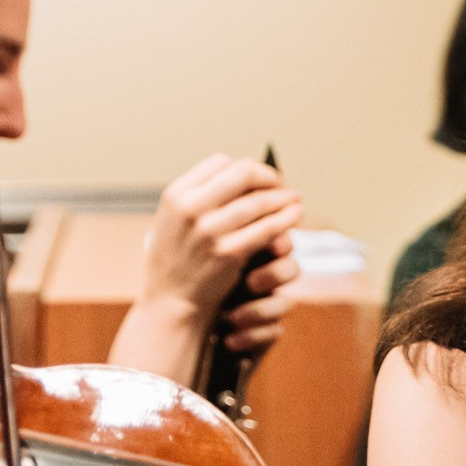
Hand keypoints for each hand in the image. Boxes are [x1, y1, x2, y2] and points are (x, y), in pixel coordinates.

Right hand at [140, 153, 303, 350]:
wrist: (169, 303)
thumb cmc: (175, 260)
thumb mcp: (173, 219)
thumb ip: (200, 196)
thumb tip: (244, 174)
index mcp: (176, 195)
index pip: (220, 162)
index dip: (246, 167)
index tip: (260, 177)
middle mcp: (190, 209)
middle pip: (243, 174)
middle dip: (269, 177)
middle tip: (282, 185)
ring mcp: (209, 231)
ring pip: (259, 201)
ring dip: (283, 197)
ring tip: (295, 198)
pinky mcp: (228, 253)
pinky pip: (266, 228)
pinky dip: (285, 219)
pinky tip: (294, 216)